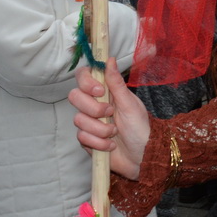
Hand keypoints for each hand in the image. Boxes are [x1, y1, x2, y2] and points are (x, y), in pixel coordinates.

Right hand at [69, 57, 148, 179]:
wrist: (142, 157)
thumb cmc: (140, 128)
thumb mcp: (130, 104)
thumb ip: (116, 83)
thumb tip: (109, 59)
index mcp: (106, 92)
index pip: (83, 77)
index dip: (86, 82)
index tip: (99, 91)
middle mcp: (94, 105)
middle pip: (74, 97)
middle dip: (93, 108)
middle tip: (110, 114)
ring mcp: (89, 122)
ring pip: (78, 120)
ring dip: (100, 128)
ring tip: (115, 133)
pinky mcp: (86, 139)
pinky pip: (82, 137)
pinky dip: (99, 142)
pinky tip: (111, 145)